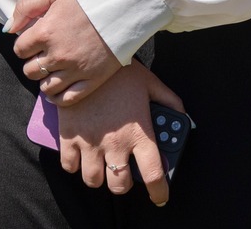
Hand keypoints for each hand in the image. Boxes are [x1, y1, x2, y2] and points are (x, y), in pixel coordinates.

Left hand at [9, 0, 121, 104]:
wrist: (124, 4)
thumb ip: (26, 8)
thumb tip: (9, 28)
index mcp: (46, 32)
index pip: (20, 50)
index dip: (24, 45)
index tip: (33, 41)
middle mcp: (58, 54)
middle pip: (30, 70)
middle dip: (33, 62)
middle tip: (43, 54)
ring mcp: (75, 69)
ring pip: (46, 87)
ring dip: (44, 79)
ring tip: (51, 70)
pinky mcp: (93, 80)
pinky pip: (67, 99)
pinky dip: (58, 98)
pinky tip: (56, 90)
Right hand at [57, 60, 184, 203]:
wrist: (87, 53)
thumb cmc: (120, 70)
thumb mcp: (150, 83)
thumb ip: (170, 102)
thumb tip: (183, 118)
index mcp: (139, 134)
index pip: (153, 175)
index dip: (159, 192)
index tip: (159, 197)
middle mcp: (115, 143)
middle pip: (119, 185)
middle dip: (122, 185)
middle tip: (122, 173)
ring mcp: (90, 141)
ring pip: (92, 180)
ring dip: (98, 177)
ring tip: (100, 165)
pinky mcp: (68, 135)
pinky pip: (69, 165)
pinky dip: (74, 165)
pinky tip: (80, 155)